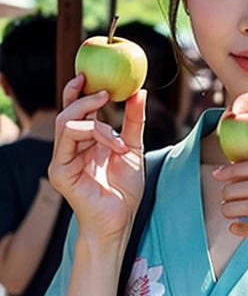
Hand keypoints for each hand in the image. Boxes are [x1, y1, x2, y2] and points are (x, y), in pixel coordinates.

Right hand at [49, 74, 145, 245]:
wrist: (120, 221)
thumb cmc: (125, 191)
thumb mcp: (134, 148)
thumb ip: (134, 121)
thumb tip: (139, 91)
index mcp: (85, 142)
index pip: (76, 109)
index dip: (79, 90)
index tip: (91, 74)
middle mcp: (70, 148)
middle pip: (67, 111)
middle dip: (85, 98)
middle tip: (106, 92)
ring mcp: (62, 159)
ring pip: (67, 122)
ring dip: (96, 123)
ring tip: (118, 138)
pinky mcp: (60, 170)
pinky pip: (69, 139)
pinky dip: (95, 136)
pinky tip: (115, 147)